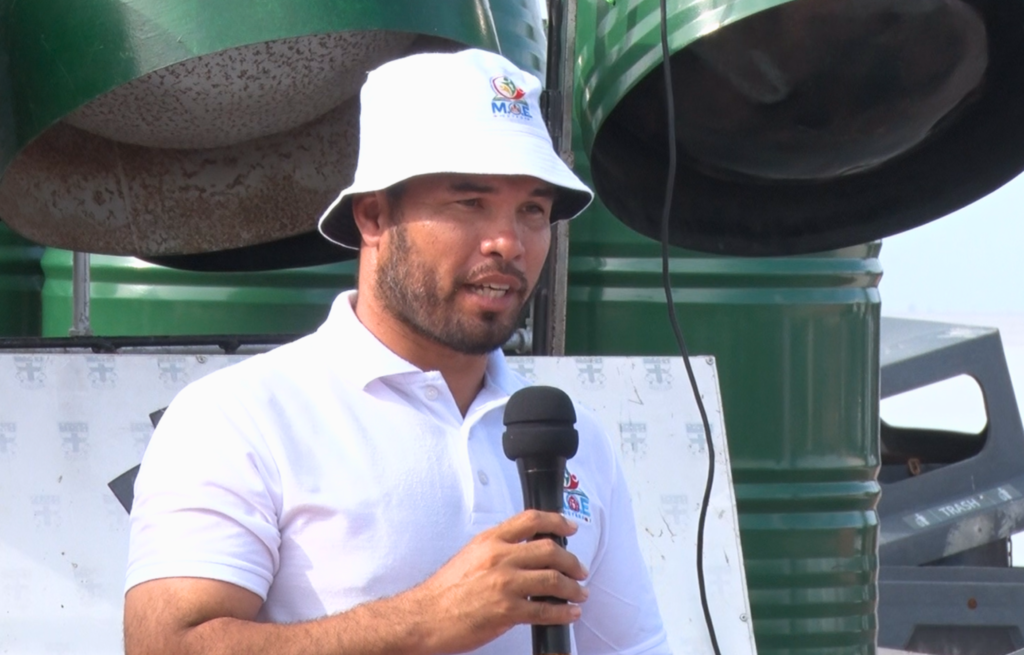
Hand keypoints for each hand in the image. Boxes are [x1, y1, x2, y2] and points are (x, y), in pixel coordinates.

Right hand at [400, 510, 587, 654]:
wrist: (425, 616)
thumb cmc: (444, 591)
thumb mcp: (470, 555)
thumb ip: (497, 549)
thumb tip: (524, 550)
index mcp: (490, 541)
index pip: (531, 520)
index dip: (557, 521)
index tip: (570, 528)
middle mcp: (499, 557)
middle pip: (549, 550)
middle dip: (572, 561)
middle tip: (580, 569)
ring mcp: (504, 583)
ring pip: (553, 579)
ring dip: (573, 587)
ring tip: (579, 593)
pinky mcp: (507, 610)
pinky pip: (545, 609)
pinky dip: (563, 612)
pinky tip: (570, 613)